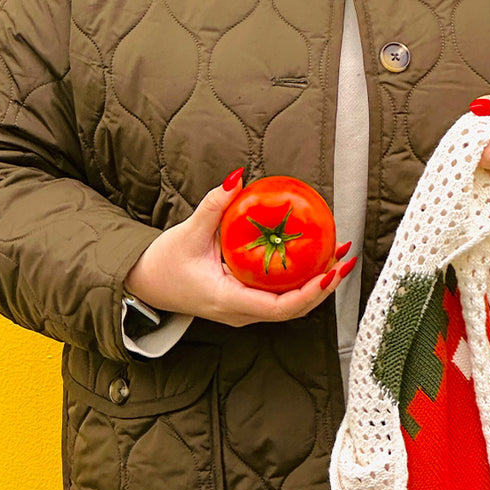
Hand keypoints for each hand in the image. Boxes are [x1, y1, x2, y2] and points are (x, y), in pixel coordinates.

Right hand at [124, 170, 355, 325]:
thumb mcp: (188, 233)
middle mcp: (242, 313)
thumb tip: (236, 176)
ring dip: (317, 283)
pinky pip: (280, 296)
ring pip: (290, 305)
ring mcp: (245, 311)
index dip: (310, 293)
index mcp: (229, 302)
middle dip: (324, 286)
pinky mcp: (246, 302)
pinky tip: (314, 258)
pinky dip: (300, 280)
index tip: (330, 273)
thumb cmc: (163, 264)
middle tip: (345, 259)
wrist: (144, 284)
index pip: (280, 307)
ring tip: (338, 256)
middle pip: (294, 309)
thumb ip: (213, 205)